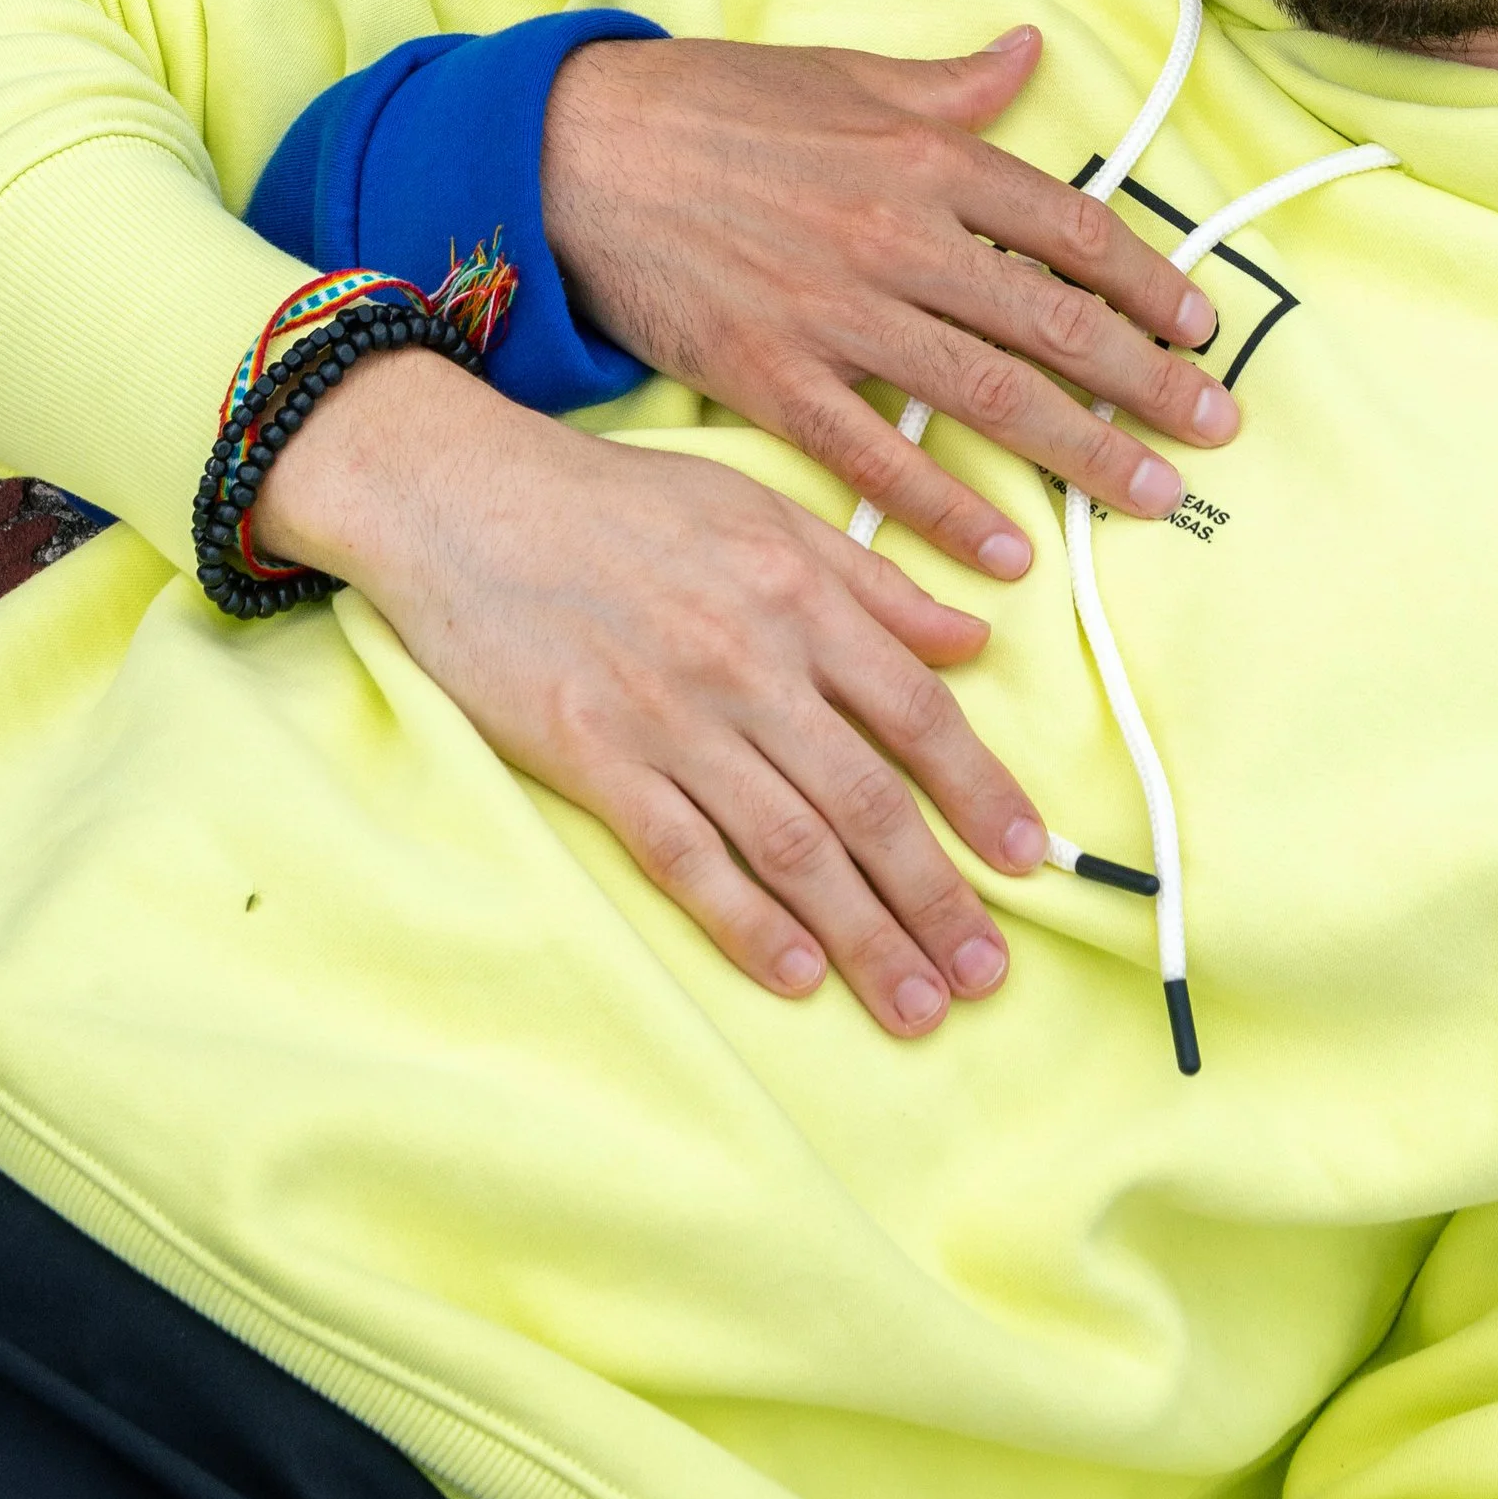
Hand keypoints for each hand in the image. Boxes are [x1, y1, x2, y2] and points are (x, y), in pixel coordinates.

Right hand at [253, 346, 1044, 1037]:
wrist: (466, 493)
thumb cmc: (617, 500)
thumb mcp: (759, 507)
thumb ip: (871, 580)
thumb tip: (972, 641)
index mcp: (798, 592)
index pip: (917, 711)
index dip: (982, 792)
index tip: (1032, 862)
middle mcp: (750, 658)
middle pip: (867, 797)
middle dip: (937, 895)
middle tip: (987, 976)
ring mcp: (669, 711)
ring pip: (790, 840)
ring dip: (862, 932)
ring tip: (916, 1004)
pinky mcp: (591, 752)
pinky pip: (682, 853)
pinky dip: (742, 918)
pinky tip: (793, 974)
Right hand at [542, 28, 1233, 577]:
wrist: (575, 151)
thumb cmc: (712, 104)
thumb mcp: (843, 74)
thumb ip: (948, 85)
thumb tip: (1029, 54)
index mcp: (924, 155)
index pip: (1069, 227)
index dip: (1147, 282)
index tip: (1201, 327)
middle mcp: (897, 235)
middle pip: (1050, 322)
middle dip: (1146, 381)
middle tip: (1215, 428)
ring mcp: (835, 312)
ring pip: (986, 395)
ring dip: (1082, 449)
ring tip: (1151, 494)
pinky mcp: (771, 375)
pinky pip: (877, 456)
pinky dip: (945, 508)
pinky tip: (1003, 550)